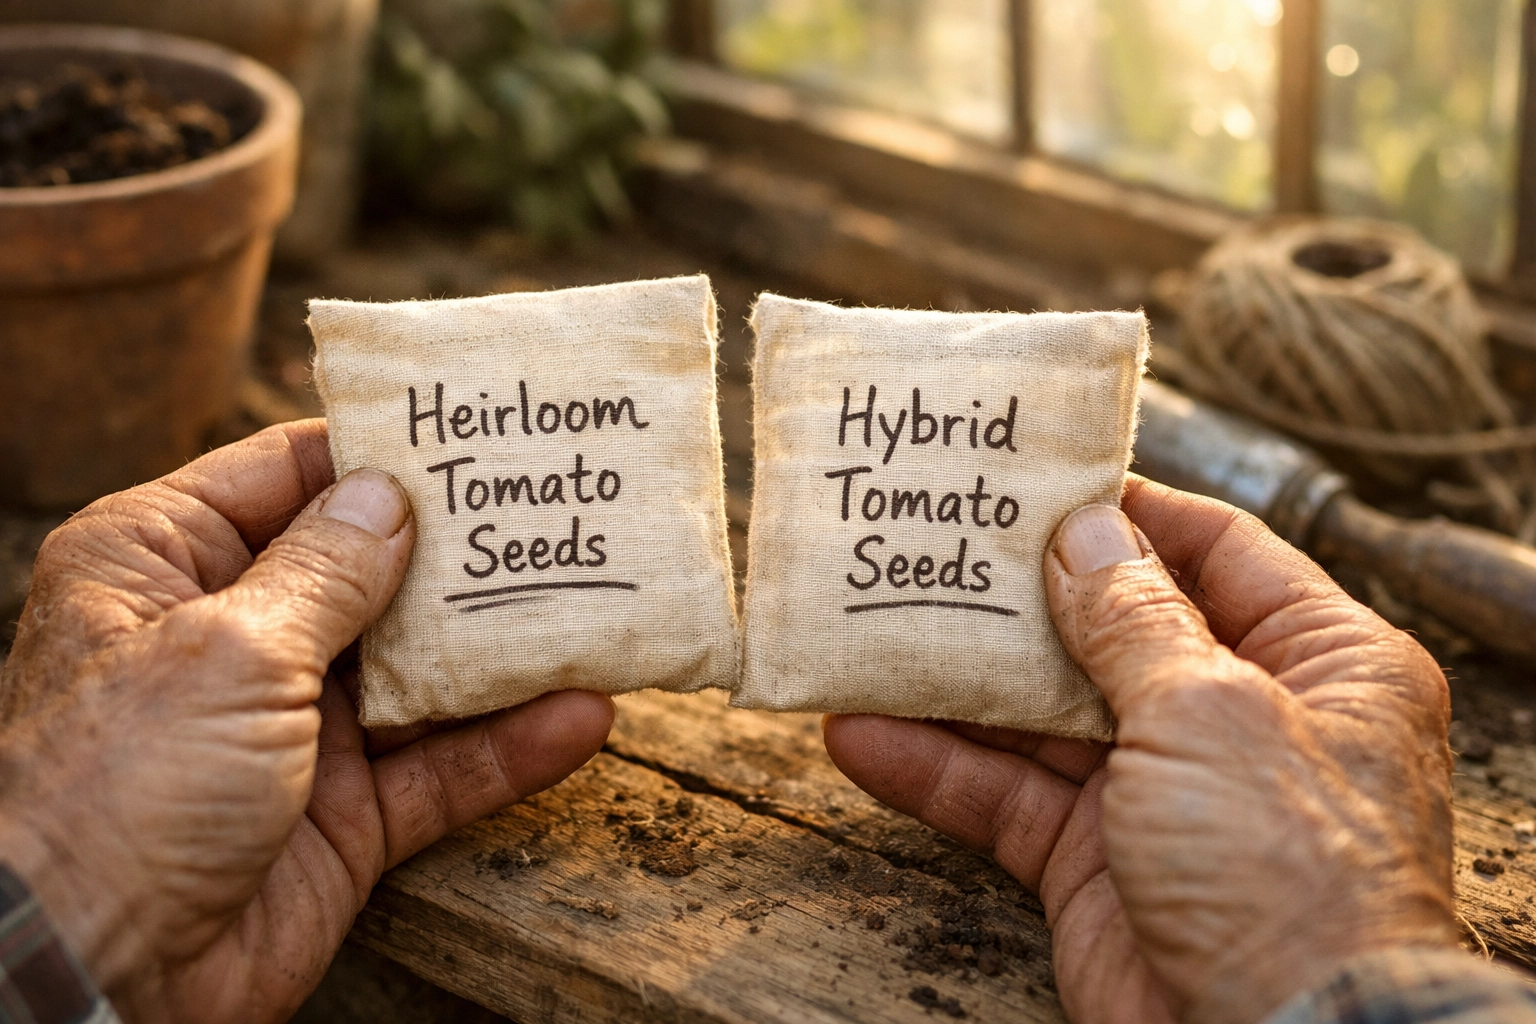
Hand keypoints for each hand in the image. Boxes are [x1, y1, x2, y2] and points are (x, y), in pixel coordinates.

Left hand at [0, 420, 613, 1021]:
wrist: (87, 979)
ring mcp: (294, 728)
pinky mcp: (344, 813)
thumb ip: (326, 572)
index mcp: (165, 562)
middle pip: (370, 571)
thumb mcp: (227, 649)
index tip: (474, 431)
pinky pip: (441, 768)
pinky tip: (582, 716)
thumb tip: (391, 494)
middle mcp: (232, 635)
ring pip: (419, 670)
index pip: (289, 477)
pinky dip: (510, 746)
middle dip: (460, 551)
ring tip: (592, 602)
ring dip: (501, 648)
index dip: (381, 454)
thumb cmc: (119, 789)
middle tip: (554, 510)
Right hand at [824, 477, 1458, 1023]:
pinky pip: (1005, 797)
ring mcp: (1161, 790)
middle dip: (1017, 596)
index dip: (1125, 511)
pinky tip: (859, 738)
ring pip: (1041, 715)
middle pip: (1110, 629)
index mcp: (1317, 660)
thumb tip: (1085, 526)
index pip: (1215, 549)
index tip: (1035, 478)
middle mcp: (1239, 715)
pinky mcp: (1093, 859)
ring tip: (867, 630)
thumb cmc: (1291, 872)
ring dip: (955, 683)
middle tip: (930, 543)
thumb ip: (1134, 618)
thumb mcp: (1212, 710)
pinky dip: (936, 770)